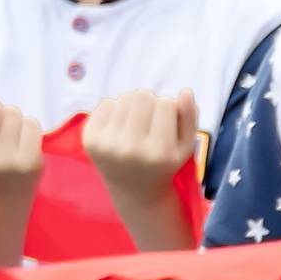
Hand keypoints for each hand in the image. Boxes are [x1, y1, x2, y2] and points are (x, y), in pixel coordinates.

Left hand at [84, 89, 198, 202]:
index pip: (166, 103)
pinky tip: (120, 127)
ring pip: (124, 98)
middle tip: (150, 120)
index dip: (169, 107)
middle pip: (142, 96)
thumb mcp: (186, 146)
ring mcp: (107, 145)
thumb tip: (186, 91)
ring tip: (136, 124)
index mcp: (159, 153)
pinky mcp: (90, 139)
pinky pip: (105, 103)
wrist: (133, 188)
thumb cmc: (163, 162)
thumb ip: (190, 118)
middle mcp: (131, 149)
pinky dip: (115, 109)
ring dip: (133, 105)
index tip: (167, 121)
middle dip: (150, 102)